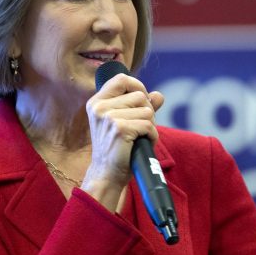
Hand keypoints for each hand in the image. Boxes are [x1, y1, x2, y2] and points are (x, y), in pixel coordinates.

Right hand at [83, 73, 163, 192]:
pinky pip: (148, 125)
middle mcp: (100, 107)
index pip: (121, 79)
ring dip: (151, 125)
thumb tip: (159, 95)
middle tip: (141, 127)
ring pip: (147, 110)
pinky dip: (152, 136)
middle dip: (148, 111)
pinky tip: (143, 144)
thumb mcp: (125, 122)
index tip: (143, 101)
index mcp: (97, 102)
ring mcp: (108, 117)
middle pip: (140, 95)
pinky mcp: (120, 129)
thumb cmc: (117, 149)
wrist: (107, 175)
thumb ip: (141, 106)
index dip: (138, 86)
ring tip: (140, 138)